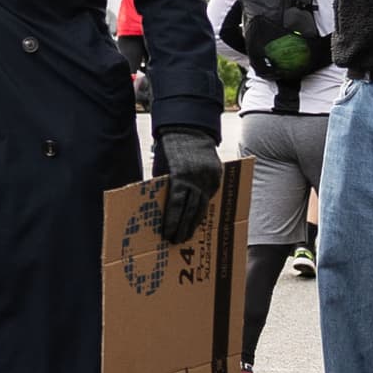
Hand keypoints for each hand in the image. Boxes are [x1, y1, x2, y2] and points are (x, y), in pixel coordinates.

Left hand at [151, 126, 221, 245]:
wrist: (190, 131)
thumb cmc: (170, 150)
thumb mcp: (161, 168)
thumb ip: (161, 187)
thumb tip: (156, 209)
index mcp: (179, 176)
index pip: (176, 204)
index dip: (172, 221)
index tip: (167, 234)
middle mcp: (196, 178)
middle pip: (190, 209)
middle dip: (183, 227)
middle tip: (177, 241)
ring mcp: (208, 178)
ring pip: (202, 205)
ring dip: (194, 222)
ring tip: (187, 235)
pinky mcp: (217, 176)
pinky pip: (210, 196)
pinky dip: (203, 208)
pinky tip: (198, 220)